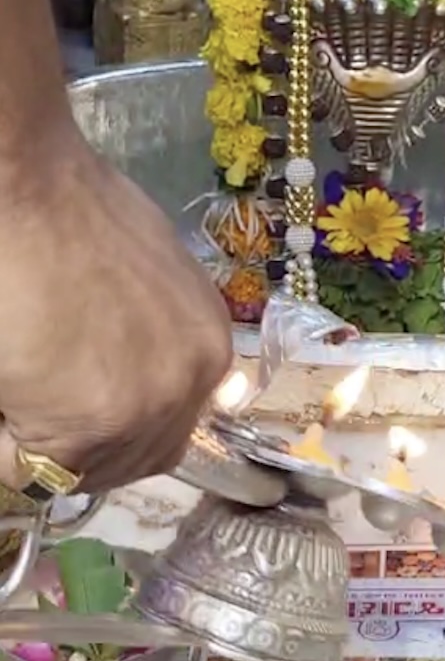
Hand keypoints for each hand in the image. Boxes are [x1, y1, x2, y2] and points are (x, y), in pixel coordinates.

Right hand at [0, 133, 233, 492]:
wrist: (27, 187)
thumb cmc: (68, 210)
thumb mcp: (145, 274)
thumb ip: (152, 332)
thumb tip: (121, 363)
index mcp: (209, 345)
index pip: (167, 428)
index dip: (110, 426)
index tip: (66, 406)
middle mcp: (193, 384)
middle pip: (134, 461)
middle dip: (80, 450)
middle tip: (33, 410)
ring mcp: (146, 409)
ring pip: (82, 473)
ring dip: (38, 446)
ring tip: (19, 388)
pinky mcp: (91, 426)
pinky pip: (32, 470)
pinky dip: (4, 447)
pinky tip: (4, 394)